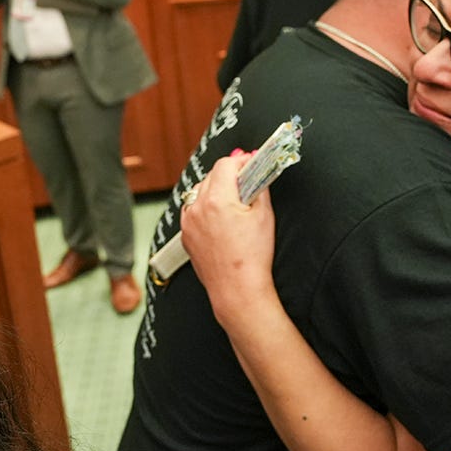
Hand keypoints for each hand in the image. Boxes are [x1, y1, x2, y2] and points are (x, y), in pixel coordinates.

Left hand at [180, 152, 278, 316]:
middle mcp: (198, 207)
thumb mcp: (264, 215)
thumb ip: (259, 186)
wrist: (237, 290)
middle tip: (247, 182)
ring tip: (233, 202)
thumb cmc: (252, 257)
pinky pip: (193, 210)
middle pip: (211, 176)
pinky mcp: (186, 234)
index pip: (225, 164)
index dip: (241, 161)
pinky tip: (220, 218)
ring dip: (215, 190)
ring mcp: (188, 222)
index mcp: (217, 199)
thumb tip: (257, 170)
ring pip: (200, 191)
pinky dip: (205, 207)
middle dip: (229, 175)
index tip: (251, 163)